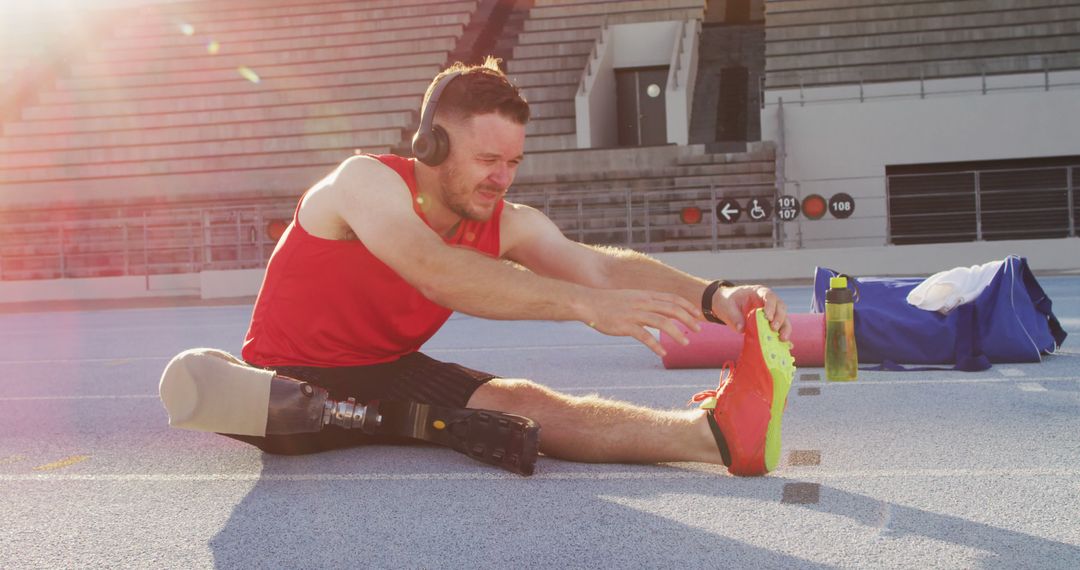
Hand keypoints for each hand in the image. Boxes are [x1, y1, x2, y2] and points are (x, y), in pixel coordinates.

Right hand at [579, 289, 702, 356]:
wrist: (589, 303)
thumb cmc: (610, 302)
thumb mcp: (631, 298)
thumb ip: (646, 303)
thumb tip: (660, 311)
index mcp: (645, 295)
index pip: (672, 299)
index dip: (687, 306)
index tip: (698, 315)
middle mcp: (642, 303)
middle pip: (671, 309)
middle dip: (688, 319)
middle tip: (699, 330)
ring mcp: (634, 314)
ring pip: (661, 322)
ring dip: (676, 333)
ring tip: (685, 342)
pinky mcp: (625, 325)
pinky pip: (644, 336)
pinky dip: (655, 345)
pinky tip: (663, 352)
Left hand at [709, 285, 791, 341]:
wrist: (726, 306)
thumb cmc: (727, 303)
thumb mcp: (727, 307)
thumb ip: (734, 317)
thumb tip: (742, 329)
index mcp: (758, 292)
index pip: (769, 296)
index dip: (771, 306)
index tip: (767, 316)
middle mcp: (768, 302)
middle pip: (780, 307)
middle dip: (779, 318)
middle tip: (773, 328)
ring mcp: (771, 313)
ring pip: (784, 319)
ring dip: (785, 329)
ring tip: (782, 339)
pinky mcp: (770, 323)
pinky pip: (780, 329)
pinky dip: (783, 336)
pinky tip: (785, 345)